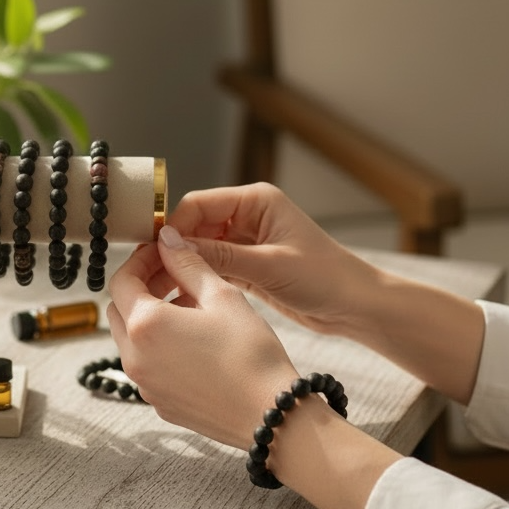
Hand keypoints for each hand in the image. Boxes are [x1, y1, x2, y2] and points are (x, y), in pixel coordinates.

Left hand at [107, 226, 299, 448]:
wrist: (271, 416)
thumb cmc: (251, 355)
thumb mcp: (221, 296)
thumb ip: (188, 263)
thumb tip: (167, 240)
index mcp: (144, 326)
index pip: (122, 280)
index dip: (141, 260)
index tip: (162, 252)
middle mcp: (134, 357)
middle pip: (119, 310)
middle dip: (141, 287)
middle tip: (174, 276)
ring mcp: (144, 384)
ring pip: (131, 339)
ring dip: (149, 317)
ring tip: (191, 307)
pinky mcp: (159, 402)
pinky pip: (147, 365)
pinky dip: (159, 346)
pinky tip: (194, 341)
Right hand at [165, 182, 380, 338]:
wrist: (356, 307)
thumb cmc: (326, 278)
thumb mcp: (268, 266)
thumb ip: (219, 254)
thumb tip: (173, 244)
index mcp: (256, 201)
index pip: (198, 204)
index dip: (173, 227)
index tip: (154, 252)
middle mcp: (248, 216)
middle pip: (194, 226)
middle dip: (173, 250)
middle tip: (151, 275)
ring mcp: (246, 241)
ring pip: (199, 249)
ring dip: (183, 267)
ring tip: (161, 290)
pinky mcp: (246, 266)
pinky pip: (211, 268)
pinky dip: (197, 280)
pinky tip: (182, 297)